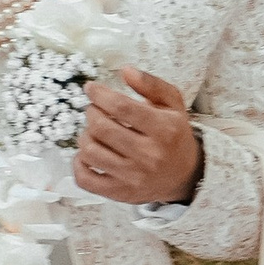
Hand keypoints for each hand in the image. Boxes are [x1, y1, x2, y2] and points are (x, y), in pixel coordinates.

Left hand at [74, 65, 200, 206]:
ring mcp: (134, 178)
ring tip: (95, 131)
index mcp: (164, 130)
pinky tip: (88, 153)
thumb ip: (151, 84)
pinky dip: (78, 163)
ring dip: (85, 135)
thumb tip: (125, 70)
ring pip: (90, 151)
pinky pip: (85, 179)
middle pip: (101, 128)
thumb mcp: (172, 104)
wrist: (185, 175)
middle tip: (95, 110)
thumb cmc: (174, 135)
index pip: (121, 107)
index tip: (91, 88)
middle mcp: (150, 156)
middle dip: (91, 112)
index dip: (100, 94)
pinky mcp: (121, 193)